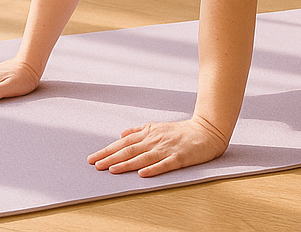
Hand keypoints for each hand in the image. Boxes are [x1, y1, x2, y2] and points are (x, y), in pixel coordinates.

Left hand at [88, 115, 228, 176]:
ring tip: (112, 169)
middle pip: (130, 149)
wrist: (207, 131)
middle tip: (95, 165)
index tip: (93, 158)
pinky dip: (153, 169)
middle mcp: (156, 140)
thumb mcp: (159, 126)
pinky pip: (164, 164)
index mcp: (150, 132)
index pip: (124, 142)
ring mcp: (167, 148)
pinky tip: (142, 174)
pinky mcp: (179, 157)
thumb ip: (140, 129)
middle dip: (111, 157)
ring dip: (126, 164)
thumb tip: (122, 133)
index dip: (108, 150)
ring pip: (143, 157)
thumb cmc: (182, 131)